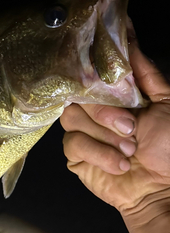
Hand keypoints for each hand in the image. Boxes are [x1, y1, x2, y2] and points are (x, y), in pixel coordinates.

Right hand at [60, 40, 169, 230]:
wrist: (161, 189)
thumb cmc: (169, 148)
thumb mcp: (166, 104)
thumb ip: (146, 74)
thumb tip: (131, 42)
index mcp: (116, 96)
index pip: (94, 74)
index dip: (94, 70)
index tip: (100, 67)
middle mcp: (96, 111)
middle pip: (78, 95)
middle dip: (105, 113)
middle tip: (131, 129)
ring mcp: (84, 132)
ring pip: (71, 118)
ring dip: (104, 135)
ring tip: (129, 151)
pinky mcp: (76, 156)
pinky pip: (73, 143)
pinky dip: (99, 153)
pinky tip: (119, 165)